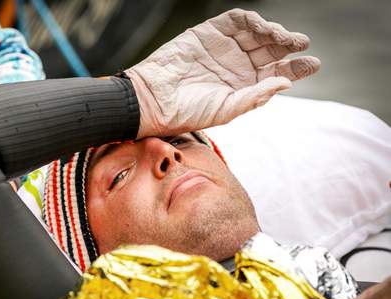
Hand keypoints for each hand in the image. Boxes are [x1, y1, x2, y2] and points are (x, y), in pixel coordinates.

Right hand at [127, 8, 319, 137]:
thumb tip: (286, 82)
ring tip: (284, 37)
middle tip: (301, 44)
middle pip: (270, 51)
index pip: (276, 74)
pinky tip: (261, 27)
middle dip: (288, 46)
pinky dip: (251, 20)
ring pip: (257, 33)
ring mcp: (223, 48)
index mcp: (243, 87)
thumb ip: (256, 96)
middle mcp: (236, 66)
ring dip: (273, 32)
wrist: (154, 99)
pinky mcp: (209, 33)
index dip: (295, 68)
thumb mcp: (226, 109)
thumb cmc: (188, 111)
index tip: (312, 64)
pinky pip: (235, 21)